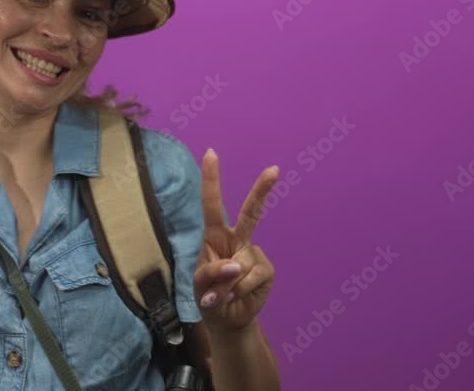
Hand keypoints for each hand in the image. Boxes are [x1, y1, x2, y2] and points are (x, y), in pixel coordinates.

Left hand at [193, 148, 276, 332]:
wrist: (226, 320)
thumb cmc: (208, 295)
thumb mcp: (199, 284)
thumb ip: (211, 272)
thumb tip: (237, 264)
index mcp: (215, 236)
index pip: (212, 204)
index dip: (211, 180)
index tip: (210, 153)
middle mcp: (236, 240)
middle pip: (251, 212)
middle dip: (262, 190)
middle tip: (274, 170)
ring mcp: (253, 254)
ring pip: (241, 263)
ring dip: (227, 285)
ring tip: (220, 296)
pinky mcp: (266, 270)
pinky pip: (251, 276)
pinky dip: (239, 290)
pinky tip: (233, 297)